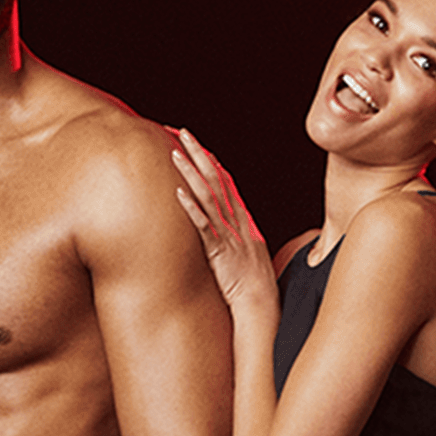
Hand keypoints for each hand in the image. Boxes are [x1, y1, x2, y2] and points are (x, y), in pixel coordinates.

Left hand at [164, 129, 271, 307]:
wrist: (260, 303)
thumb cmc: (251, 281)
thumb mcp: (244, 249)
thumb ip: (234, 232)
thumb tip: (223, 222)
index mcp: (241, 218)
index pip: (224, 180)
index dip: (209, 159)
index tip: (194, 142)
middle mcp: (236, 220)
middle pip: (217, 179)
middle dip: (199, 154)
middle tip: (182, 131)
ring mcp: (228, 234)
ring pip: (209, 196)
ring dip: (191, 173)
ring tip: (175, 153)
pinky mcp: (219, 251)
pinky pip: (204, 225)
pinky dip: (192, 208)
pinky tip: (179, 193)